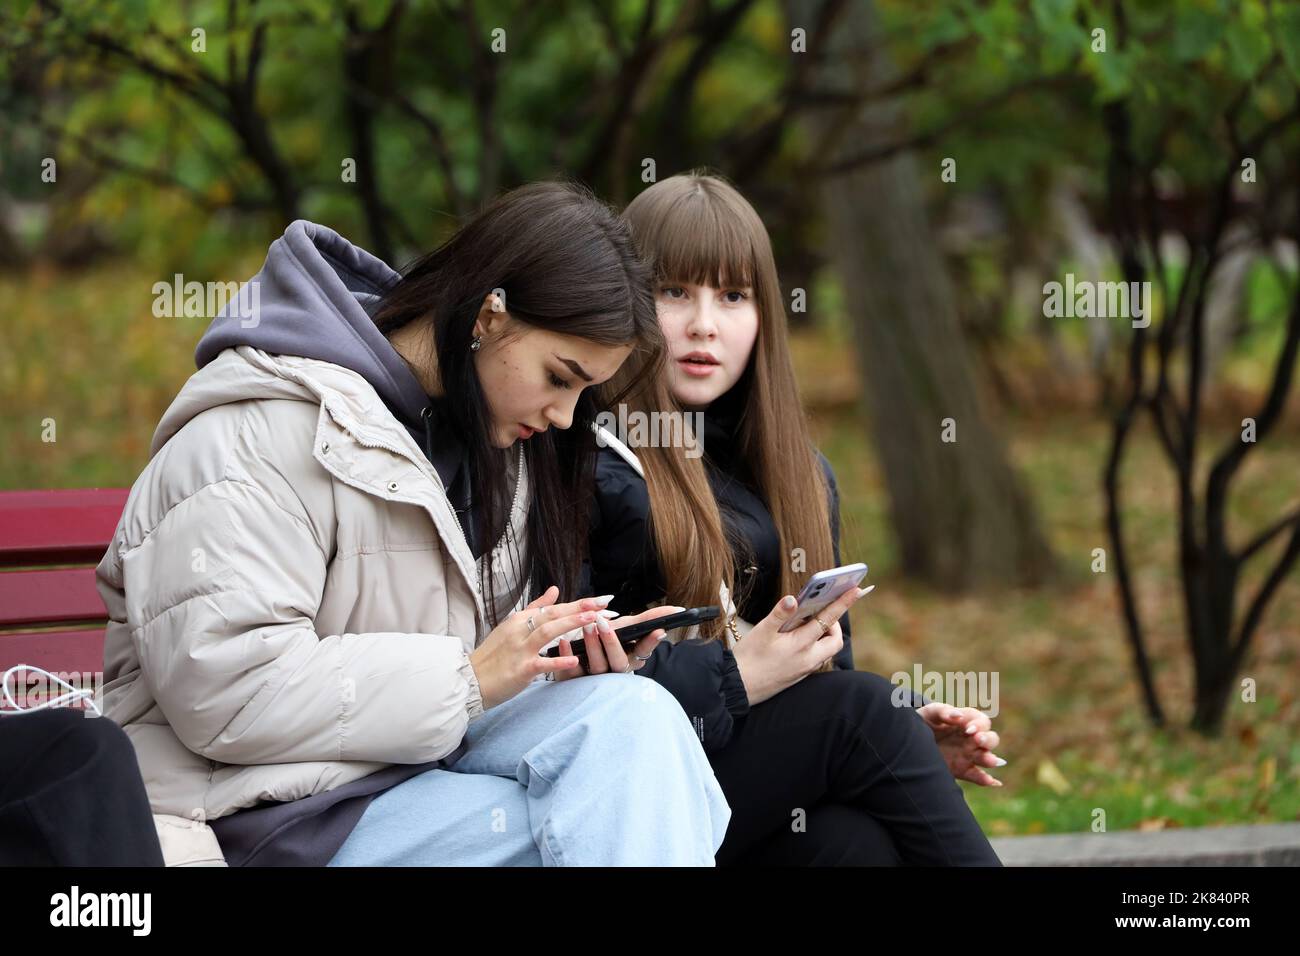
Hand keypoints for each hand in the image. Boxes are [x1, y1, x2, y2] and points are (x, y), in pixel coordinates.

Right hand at [468, 586, 611, 708]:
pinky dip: (558, 661)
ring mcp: (520, 649)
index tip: (599, 600)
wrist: (470, 680)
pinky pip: (542, 663)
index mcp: (519, 620)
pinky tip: (575, 659)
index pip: (552, 608)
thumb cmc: (493, 655)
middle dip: (579, 608)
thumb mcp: (511, 627)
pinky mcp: (520, 669)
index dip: (577, 603)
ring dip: (570, 623)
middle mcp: (519, 631)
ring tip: (592, 619)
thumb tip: (554, 590)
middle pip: (552, 615)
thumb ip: (535, 609)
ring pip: (547, 631)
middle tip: (603, 603)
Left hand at [553, 605, 684, 680]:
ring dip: (592, 647)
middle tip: (603, 623)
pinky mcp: (575, 680)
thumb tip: (676, 609)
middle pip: (617, 662)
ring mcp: (595, 677)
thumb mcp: (628, 627)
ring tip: (586, 627)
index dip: (650, 642)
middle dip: (611, 643)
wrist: (580, 656)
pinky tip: (564, 641)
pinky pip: (572, 672)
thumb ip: (649, 618)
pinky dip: (567, 656)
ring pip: (596, 667)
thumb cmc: (610, 639)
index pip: (644, 651)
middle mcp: (615, 670)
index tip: (659, 630)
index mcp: (631, 658)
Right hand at [731, 585, 868, 705]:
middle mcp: (808, 659)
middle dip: (833, 624)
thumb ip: (780, 614)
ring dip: (823, 636)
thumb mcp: (761, 632)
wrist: (738, 687)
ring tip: (804, 625)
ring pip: (826, 651)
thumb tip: (794, 598)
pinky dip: (813, 646)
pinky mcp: (799, 675)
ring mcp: (805, 669)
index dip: (844, 603)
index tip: (856, 590)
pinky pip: (815, 658)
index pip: (828, 619)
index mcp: (801, 645)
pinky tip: (796, 640)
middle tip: (817, 613)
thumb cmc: (748, 659)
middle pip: (834, 640)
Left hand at [916, 704, 1005, 786]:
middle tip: (978, 739)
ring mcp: (969, 755)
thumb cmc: (925, 721)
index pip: (982, 721)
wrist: (913, 742)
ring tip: (991, 761)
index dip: (979, 724)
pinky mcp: (963, 770)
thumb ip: (943, 711)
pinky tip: (990, 782)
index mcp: (967, 722)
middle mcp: (971, 739)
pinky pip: (978, 776)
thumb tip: (959, 715)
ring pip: (987, 758)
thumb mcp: (930, 713)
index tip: (968, 729)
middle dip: (988, 740)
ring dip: (990, 759)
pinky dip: (986, 780)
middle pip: (991, 739)